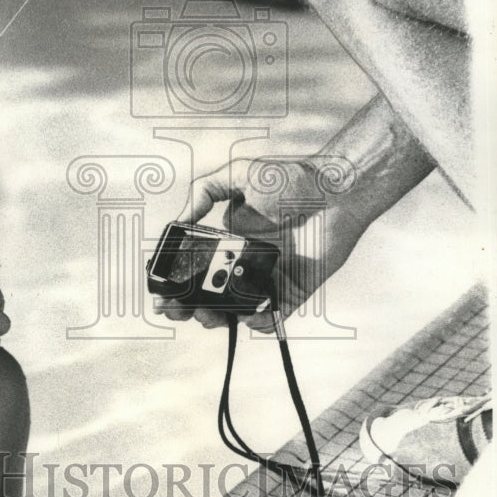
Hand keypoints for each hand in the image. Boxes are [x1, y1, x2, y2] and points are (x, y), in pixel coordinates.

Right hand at [154, 156, 365, 329]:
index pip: (194, 267)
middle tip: (176, 309)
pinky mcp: (291, 291)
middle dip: (187, 307)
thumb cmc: (291, 178)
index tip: (161, 292)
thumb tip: (179, 220)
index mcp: (227, 239)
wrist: (335, 190)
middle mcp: (243, 262)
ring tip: (206, 315)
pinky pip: (271, 316)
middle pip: (208, 294)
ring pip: (234, 309)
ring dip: (215, 318)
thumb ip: (205, 191)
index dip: (175, 282)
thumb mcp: (239, 174)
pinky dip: (258, 322)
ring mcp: (266, 278)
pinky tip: (246, 317)